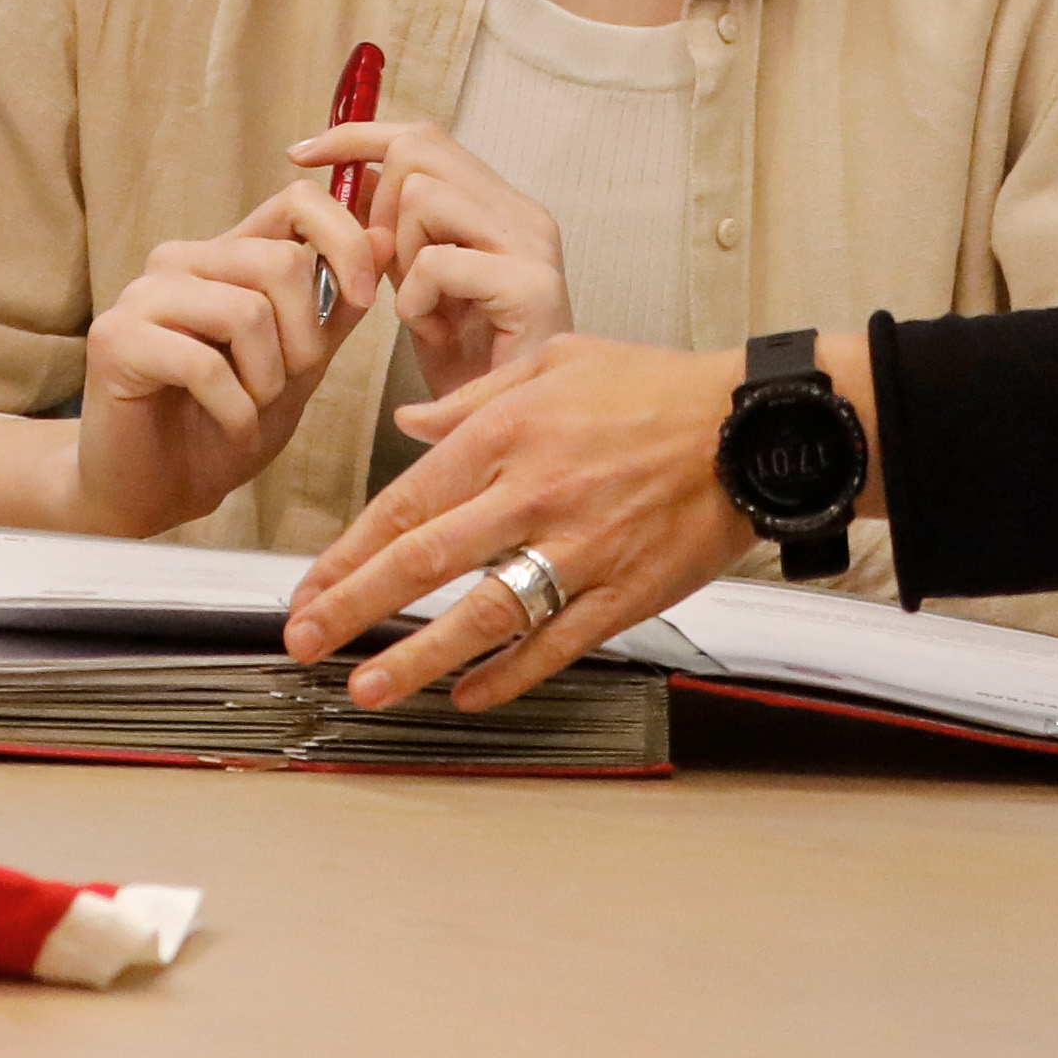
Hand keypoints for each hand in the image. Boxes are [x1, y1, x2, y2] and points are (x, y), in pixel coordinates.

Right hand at [63, 181, 381, 538]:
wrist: (157, 492)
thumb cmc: (225, 424)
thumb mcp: (301, 364)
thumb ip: (336, 305)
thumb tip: (383, 237)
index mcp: (227, 256)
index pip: (297, 202)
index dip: (344, 241)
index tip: (364, 297)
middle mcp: (180, 262)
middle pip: (281, 263)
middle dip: (305, 339)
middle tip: (285, 385)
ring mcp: (142, 296)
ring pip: (245, 312)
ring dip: (267, 380)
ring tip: (249, 407)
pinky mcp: (114, 339)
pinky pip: (203, 364)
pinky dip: (234, 410)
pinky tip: (226, 426)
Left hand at [282, 335, 789, 710]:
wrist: (753, 425)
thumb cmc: (658, 389)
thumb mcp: (554, 361)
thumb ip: (472, 396)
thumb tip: (410, 425)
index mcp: (507, 435)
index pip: (403, 503)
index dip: (345, 553)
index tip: (307, 588)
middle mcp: (532, 496)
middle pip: (422, 562)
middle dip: (352, 608)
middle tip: (304, 642)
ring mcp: (578, 551)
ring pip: (480, 616)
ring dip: (415, 658)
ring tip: (366, 690)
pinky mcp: (624, 594)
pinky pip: (554, 646)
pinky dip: (507, 676)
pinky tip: (466, 696)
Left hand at [291, 114, 566, 399]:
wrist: (509, 436)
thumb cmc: (469, 369)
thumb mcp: (420, 286)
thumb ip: (396, 231)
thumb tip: (360, 173)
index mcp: (503, 209)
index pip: (423, 137)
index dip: (355, 136)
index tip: (299, 154)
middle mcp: (525, 216)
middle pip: (418, 151)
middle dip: (377, 208)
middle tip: (384, 272)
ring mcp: (533, 248)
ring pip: (422, 196)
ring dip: (399, 257)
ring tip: (422, 309)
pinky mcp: (531, 287)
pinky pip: (435, 261)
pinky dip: (416, 301)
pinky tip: (436, 335)